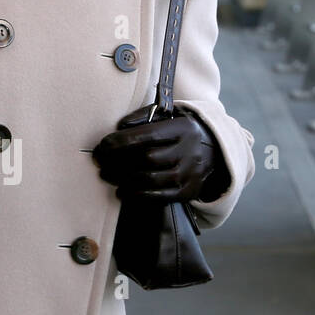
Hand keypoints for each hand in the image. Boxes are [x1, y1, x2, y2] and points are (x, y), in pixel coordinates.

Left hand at [92, 110, 230, 201]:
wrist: (215, 149)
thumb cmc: (178, 132)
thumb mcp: (166, 117)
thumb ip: (142, 118)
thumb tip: (119, 127)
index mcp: (182, 129)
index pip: (147, 135)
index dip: (120, 141)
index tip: (102, 146)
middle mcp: (190, 151)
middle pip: (147, 158)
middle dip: (118, 161)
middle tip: (99, 162)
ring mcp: (191, 173)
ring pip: (152, 179)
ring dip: (123, 179)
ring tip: (106, 175)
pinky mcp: (190, 191)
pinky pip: (161, 197)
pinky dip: (138, 195)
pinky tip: (122, 191)